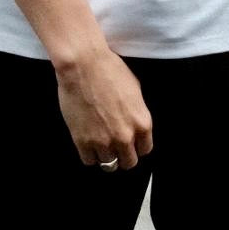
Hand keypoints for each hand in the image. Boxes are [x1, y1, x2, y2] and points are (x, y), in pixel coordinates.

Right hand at [55, 48, 153, 169]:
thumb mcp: (135, 89)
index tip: (130, 142)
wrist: (83, 64)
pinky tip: (87, 142)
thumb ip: (137, 112)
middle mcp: (125, 137)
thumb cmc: (109, 69)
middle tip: (115, 145)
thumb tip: (133, 122)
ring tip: (99, 142)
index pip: (145, 149)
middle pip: (129, 162)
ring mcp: (103, 142)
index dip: (137, 146)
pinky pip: (89, 160)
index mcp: (142, 123)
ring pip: (109, 165)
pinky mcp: (83, 142)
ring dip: (105, 155)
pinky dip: (89, 154)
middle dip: (123, 154)